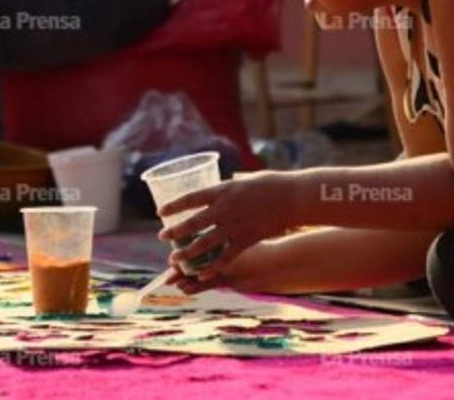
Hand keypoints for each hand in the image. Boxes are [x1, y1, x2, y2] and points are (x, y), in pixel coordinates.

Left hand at [156, 170, 296, 282]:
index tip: (160, 211)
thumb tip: (219, 188)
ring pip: (205, 243)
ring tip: (175, 259)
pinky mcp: (247, 239)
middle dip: (175, 231)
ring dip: (188, 253)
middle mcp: (226, 208)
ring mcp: (235, 226)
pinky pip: (226, 256)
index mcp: (223, 190)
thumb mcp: (245, 179)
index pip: (191, 198)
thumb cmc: (272, 184)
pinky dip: (213, 266)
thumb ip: (229, 187)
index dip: (174, 205)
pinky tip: (201, 274)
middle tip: (162, 237)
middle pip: (194, 223)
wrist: (293, 197)